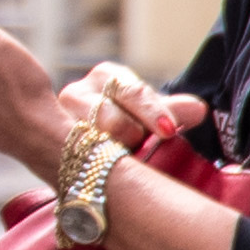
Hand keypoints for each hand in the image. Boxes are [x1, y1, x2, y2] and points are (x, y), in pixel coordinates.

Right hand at [60, 63, 205, 157]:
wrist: (93, 150)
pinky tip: (105, 173)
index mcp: (106, 76)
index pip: (132, 92)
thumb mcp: (152, 115)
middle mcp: (76, 93)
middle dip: (130, 137)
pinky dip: (95, 167)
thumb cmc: (130, 124)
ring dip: (112, 155)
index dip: (152, 112)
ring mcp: (57, 121)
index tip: (168, 131)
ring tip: (122, 160)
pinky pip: (77, 160)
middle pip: (109, 119)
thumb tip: (198, 109)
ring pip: (91, 142)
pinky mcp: (50, 148)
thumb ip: (172, 111)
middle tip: (141, 148)